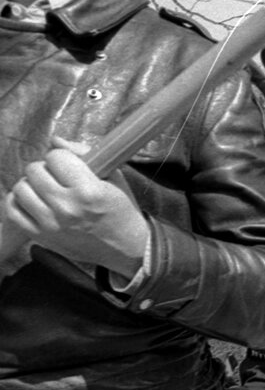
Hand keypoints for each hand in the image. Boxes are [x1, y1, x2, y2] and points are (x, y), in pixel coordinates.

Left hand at [4, 137, 146, 276]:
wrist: (126, 248)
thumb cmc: (121, 211)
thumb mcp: (114, 179)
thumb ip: (85, 155)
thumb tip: (56, 141)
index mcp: (89, 191)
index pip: (55, 157)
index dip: (63, 158)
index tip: (70, 167)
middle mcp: (67, 207)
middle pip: (34, 170)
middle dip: (46, 169)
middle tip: (58, 178)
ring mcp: (51, 224)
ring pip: (21, 188)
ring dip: (32, 185)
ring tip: (46, 190)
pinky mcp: (41, 236)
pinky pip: (12, 210)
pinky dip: (18, 201)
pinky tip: (33, 201)